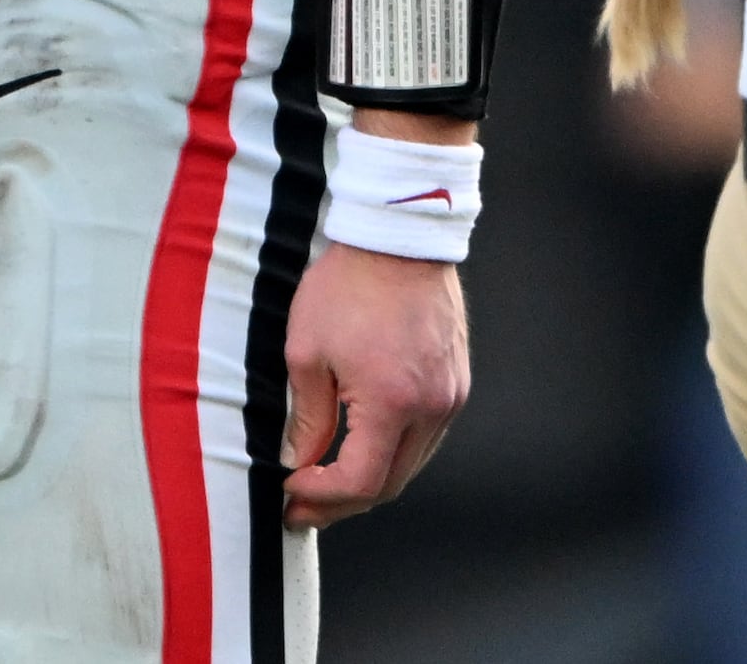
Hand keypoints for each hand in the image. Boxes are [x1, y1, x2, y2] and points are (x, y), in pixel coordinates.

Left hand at [279, 243, 469, 529]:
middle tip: (303, 507)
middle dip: (342, 502)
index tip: (291, 493)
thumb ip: (306, 416)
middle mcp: (432, 408)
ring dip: (369, 480)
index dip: (323, 497)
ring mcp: (451, 397)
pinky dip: (392, 451)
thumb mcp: (306, 351)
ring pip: (411, 464)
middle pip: (391, 483)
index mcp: (393, 402)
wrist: (397, 239)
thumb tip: (300, 461)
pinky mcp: (456, 384)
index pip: (362, 480)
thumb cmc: (346, 286)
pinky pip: (425, 436)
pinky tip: (361, 448)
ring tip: (325, 484)